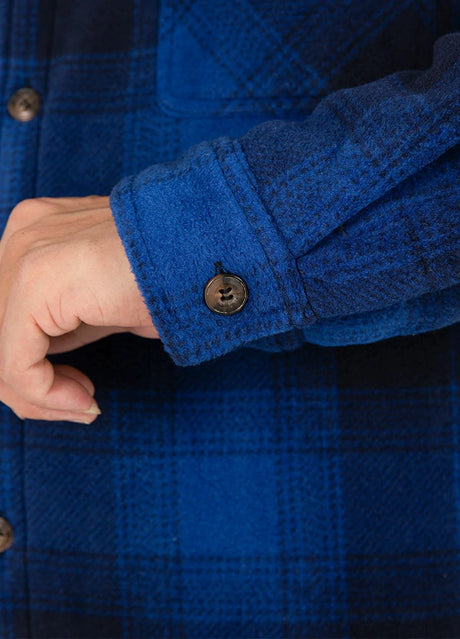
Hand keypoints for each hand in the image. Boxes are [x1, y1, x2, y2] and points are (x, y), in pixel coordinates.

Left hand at [0, 196, 158, 423]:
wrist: (209, 252)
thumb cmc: (174, 277)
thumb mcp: (105, 306)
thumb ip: (66, 326)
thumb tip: (46, 374)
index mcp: (36, 234)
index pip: (7, 317)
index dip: (34, 367)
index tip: (80, 393)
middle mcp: (21, 236)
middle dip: (32, 386)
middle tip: (78, 406)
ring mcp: (25, 253)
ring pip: (0, 352)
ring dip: (39, 396)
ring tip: (83, 405)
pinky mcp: (35, 281)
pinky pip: (15, 362)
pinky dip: (46, 394)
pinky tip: (86, 401)